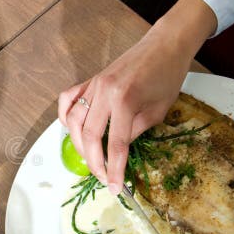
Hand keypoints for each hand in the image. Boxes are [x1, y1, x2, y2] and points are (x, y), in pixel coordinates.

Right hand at [57, 0, 215, 193]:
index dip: (115, 170)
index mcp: (125, 101)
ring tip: (92, 159)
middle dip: (94, 163)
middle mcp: (103, 93)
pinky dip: (65, 117)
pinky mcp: (89, 81)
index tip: (116, 188)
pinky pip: (68, 101)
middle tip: (104, 178)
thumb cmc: (167, 76)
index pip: (116, 145)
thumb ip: (134, 131)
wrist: (165, 45)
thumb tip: (117, 151)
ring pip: (73, 122)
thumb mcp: (157, 111)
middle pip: (89, 136)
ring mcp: (93, 85)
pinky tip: (73, 131)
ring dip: (80, 145)